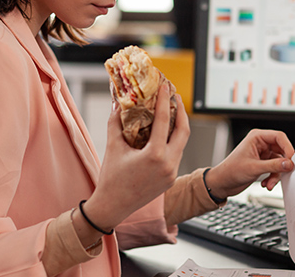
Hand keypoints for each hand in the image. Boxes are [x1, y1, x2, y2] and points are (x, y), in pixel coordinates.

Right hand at [84, 84, 190, 228]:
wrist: (112, 207)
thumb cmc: (110, 179)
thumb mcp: (112, 147)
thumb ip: (116, 122)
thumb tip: (118, 103)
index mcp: (155, 156)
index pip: (165, 121)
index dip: (165, 101)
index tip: (166, 86)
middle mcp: (168, 165)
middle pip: (184, 131)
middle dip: (181, 112)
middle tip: (174, 97)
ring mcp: (172, 173)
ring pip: (181, 143)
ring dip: (178, 126)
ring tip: (169, 112)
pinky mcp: (170, 179)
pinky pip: (176, 154)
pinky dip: (172, 141)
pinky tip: (164, 133)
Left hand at [205, 129, 294, 198]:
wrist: (222, 184)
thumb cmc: (231, 171)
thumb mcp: (254, 168)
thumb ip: (273, 166)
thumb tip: (289, 164)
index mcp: (257, 137)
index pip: (279, 137)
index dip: (287, 148)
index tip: (292, 160)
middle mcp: (261, 144)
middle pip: (282, 150)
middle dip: (282, 164)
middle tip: (285, 172)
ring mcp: (262, 154)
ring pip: (279, 162)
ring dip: (276, 174)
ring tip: (270, 183)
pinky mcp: (263, 164)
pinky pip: (275, 169)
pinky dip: (273, 177)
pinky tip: (266, 184)